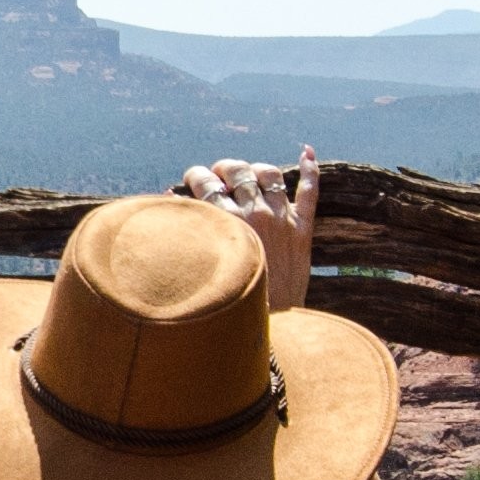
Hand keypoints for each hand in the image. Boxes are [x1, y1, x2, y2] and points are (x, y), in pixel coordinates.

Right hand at [177, 148, 318, 312]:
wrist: (272, 326)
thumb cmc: (230, 299)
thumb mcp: (203, 263)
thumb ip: (188, 230)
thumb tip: (168, 200)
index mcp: (227, 222)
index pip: (205, 183)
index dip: (195, 176)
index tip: (192, 180)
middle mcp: (255, 214)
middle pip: (238, 170)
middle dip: (224, 167)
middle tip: (219, 175)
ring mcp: (282, 219)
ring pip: (270, 174)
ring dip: (257, 168)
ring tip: (250, 174)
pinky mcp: (303, 230)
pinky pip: (310, 191)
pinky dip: (310, 169)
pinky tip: (307, 152)